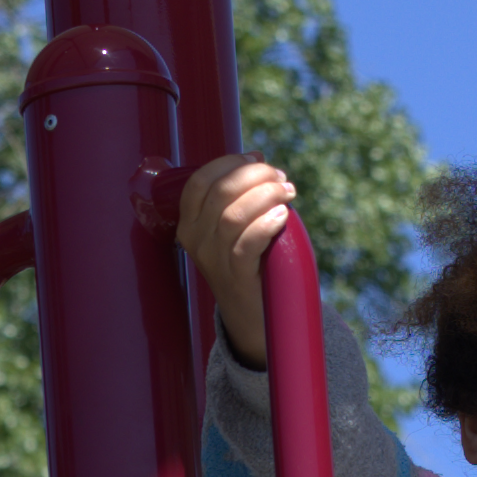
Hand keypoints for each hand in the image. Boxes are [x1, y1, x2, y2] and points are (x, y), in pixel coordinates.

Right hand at [172, 153, 298, 367]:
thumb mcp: (231, 230)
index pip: (200, 181)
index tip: (257, 159)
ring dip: (266, 195)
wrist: (251, 317)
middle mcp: (194, 240)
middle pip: (220, 192)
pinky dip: (267, 223)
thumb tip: (258, 161)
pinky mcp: (235, 277)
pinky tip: (283, 216)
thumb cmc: (247, 263)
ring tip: (288, 193)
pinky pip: (247, 243)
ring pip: (233, 214)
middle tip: (281, 178)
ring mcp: (212, 260)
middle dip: (255, 176)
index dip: (229, 163)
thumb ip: (236, 198)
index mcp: (189, 224)